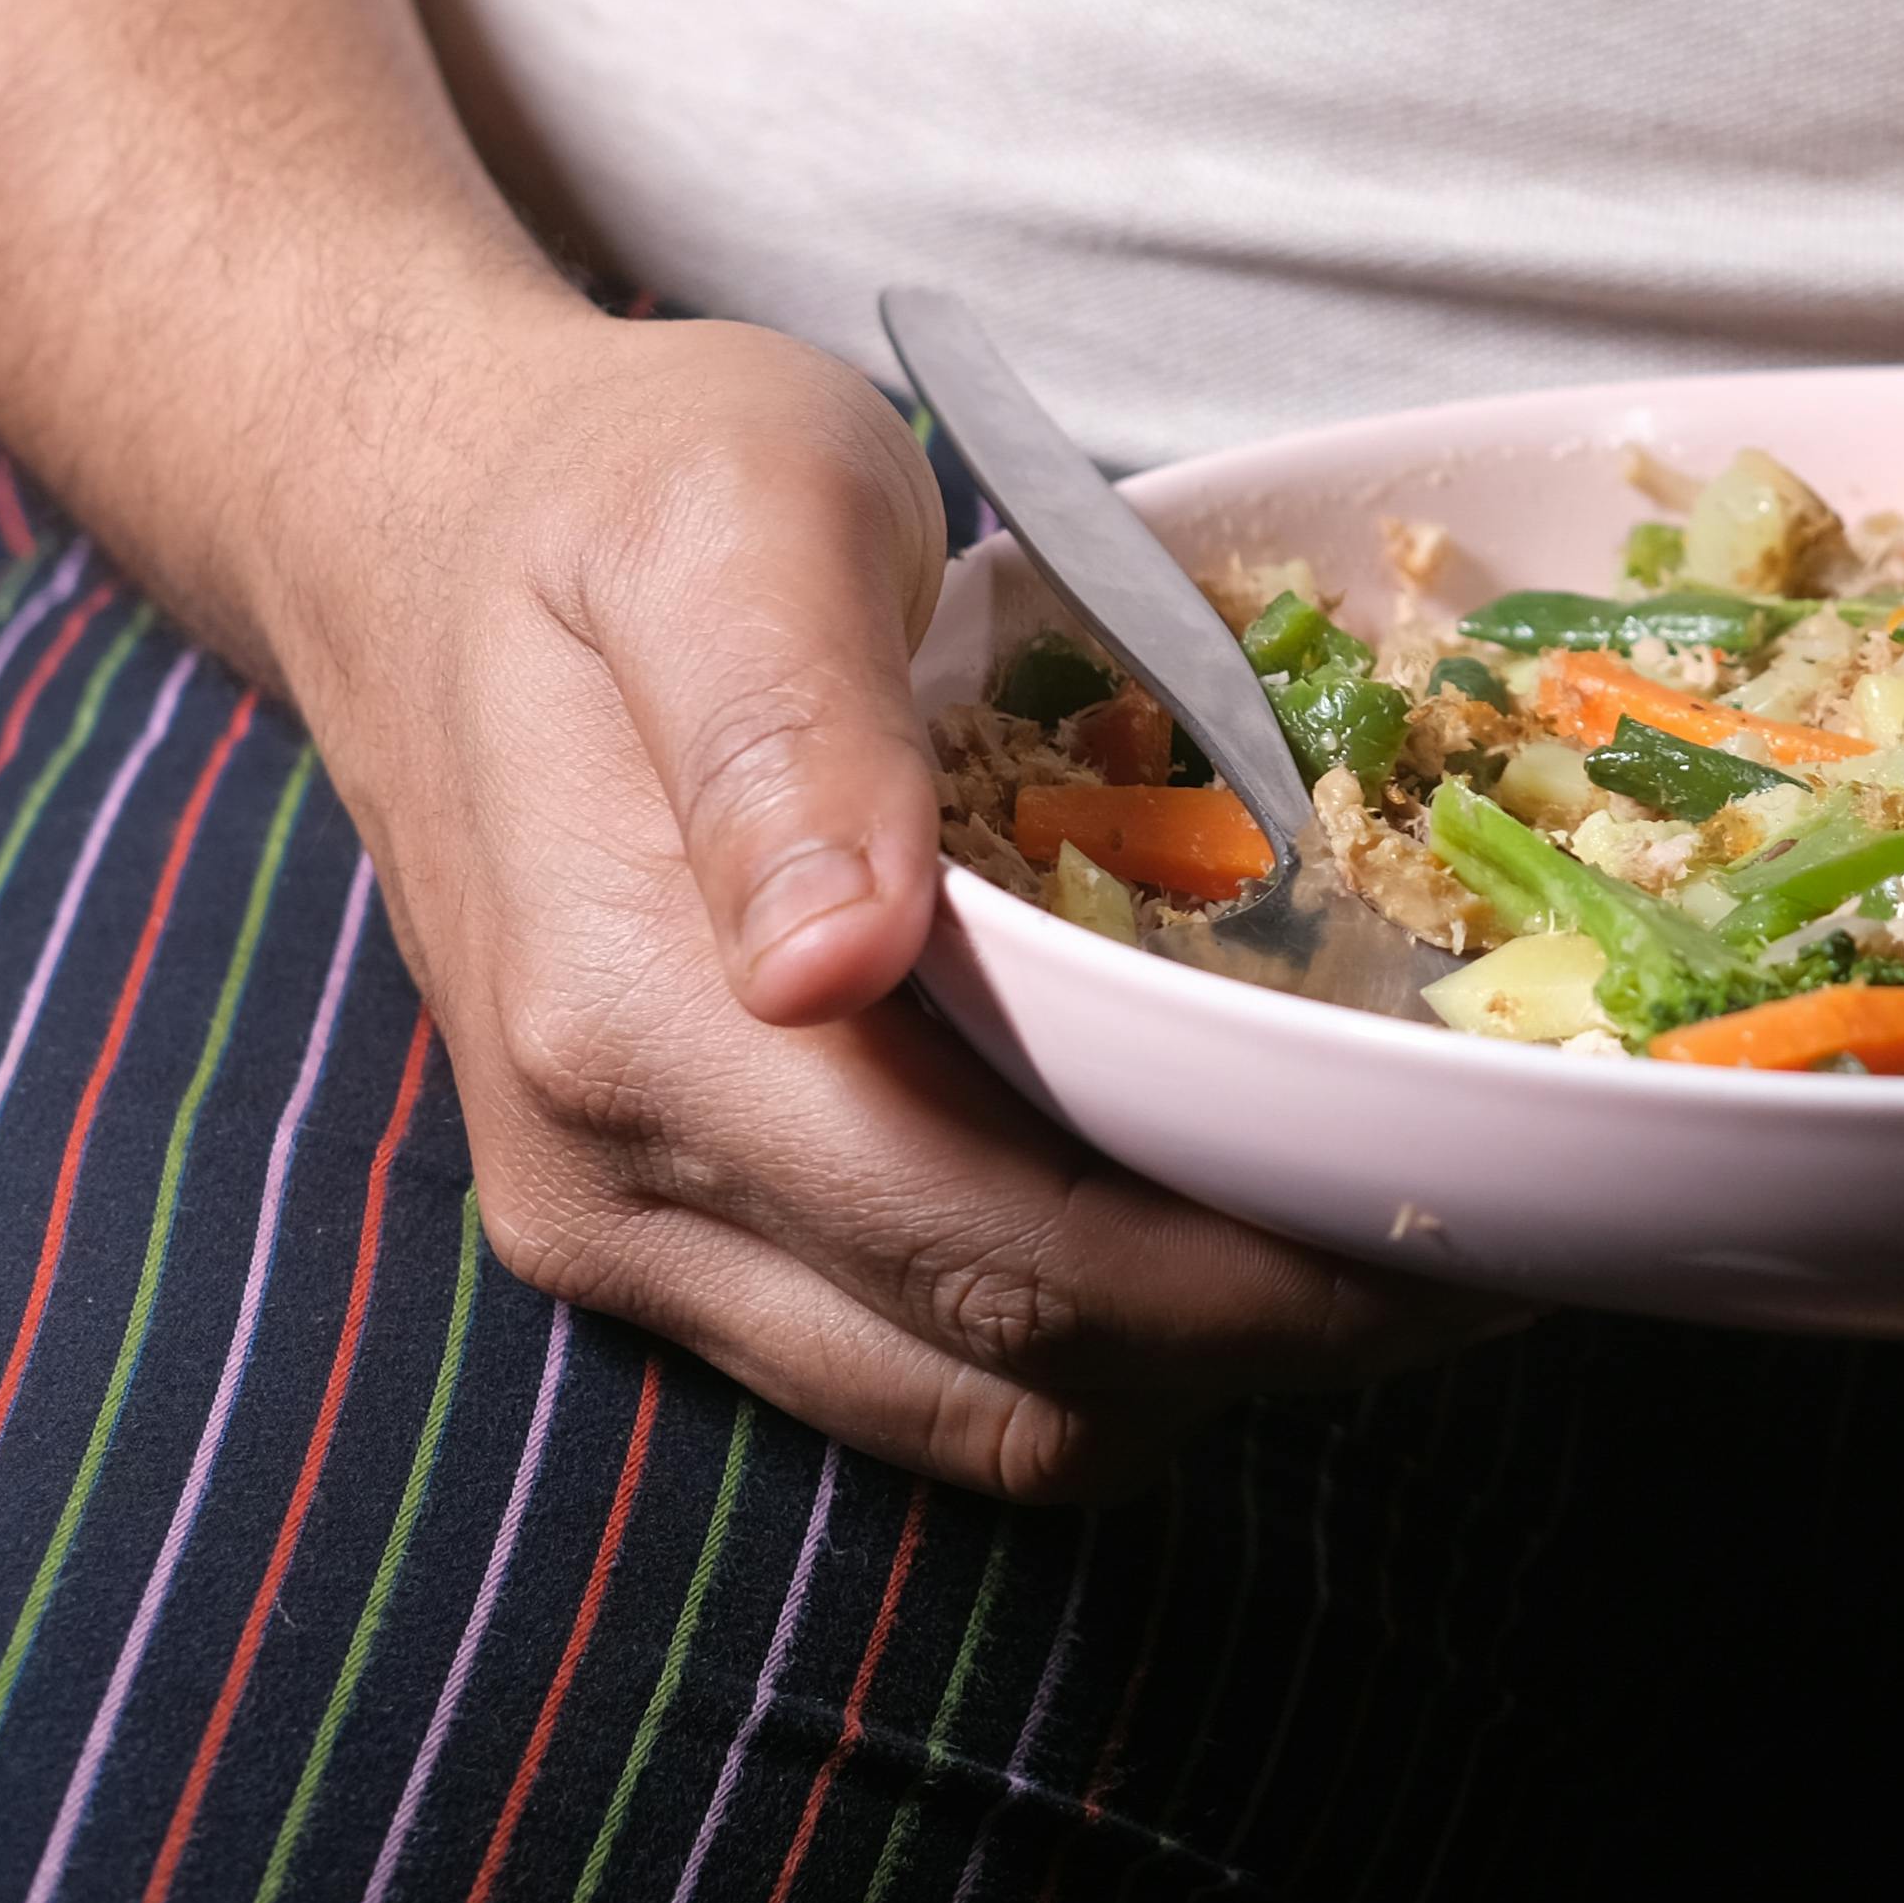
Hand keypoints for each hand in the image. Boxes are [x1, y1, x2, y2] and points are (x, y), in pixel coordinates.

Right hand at [260, 308, 1505, 1500]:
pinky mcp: (670, 1242)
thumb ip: (782, 728)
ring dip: (1194, 1366)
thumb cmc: (615, 491)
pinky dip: (1096, 1330)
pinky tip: (1222, 1203)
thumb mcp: (724, 517)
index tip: (1462, 1225)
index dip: (1257, 1286)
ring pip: (972, 1410)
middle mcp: (614, 1186)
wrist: (409, 528)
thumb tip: (829, 960)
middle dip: (1273, 1342)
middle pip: (1007, 1372)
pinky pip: (921, 1360)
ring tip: (1389, 1229)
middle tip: (1494, 1235)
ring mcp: (629, 1239)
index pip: (1003, 1252)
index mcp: (632, 1024)